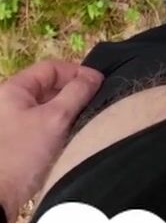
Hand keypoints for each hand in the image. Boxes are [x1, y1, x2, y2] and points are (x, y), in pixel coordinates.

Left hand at [0, 60, 103, 222]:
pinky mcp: (15, 146)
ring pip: (47, 110)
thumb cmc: (23, 154)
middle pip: (48, 88)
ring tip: (88, 120)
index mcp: (13, 90)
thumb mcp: (55, 119)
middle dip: (74, 93)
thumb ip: (77, 93)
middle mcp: (9, 104)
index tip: (99, 83)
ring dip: (68, 113)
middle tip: (96, 102)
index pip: (51, 68)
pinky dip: (58, 130)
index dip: (77, 71)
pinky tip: (72, 139)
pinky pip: (42, 128)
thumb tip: (94, 77)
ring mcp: (11, 126)